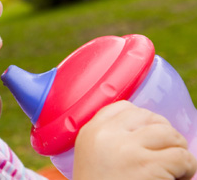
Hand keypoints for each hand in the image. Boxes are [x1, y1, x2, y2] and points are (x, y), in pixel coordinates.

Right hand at [73, 100, 196, 179]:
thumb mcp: (93, 156)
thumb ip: (110, 138)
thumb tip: (151, 127)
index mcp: (91, 132)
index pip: (123, 108)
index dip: (144, 120)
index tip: (148, 139)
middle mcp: (106, 134)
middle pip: (150, 117)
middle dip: (164, 135)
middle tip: (165, 157)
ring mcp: (127, 148)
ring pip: (170, 134)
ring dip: (178, 153)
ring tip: (173, 170)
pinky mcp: (147, 165)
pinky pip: (182, 157)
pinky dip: (186, 170)